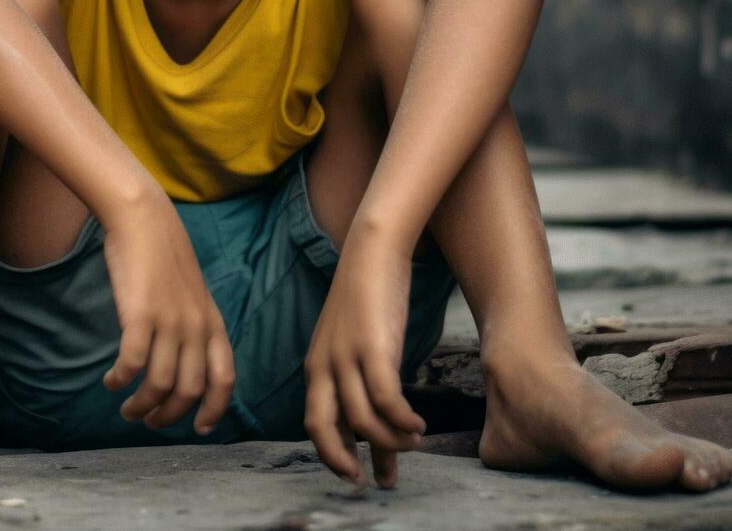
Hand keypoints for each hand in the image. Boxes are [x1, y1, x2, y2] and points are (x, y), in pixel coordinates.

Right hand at [99, 197, 235, 433]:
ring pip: (160, 385)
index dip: (215, 410)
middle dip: (170, 416)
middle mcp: (196, 326)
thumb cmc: (164, 256)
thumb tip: (184, 361)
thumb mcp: (193, 294)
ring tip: (127, 408)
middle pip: (190, 391)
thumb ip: (195, 325)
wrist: (145, 219)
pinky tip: (112, 380)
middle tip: (149, 421)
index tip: (199, 429)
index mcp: (212, 323)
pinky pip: (133, 363)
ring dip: (142, 406)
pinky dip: (121, 380)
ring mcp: (170, 321)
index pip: (225, 379)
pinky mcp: (140, 314)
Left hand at [303, 233, 425, 487]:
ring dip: (390, 441)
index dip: (332, 454)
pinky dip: (403, 420)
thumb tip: (374, 414)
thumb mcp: (352, 340)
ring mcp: (347, 356)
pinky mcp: (374, 347)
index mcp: (315, 366)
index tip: (355, 474)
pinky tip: (417, 424)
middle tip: (375, 480)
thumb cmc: (368, 297)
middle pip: (323, 428)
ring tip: (412, 442)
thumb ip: (355, 376)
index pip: (314, 423)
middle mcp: (324, 365)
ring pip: (362, 419)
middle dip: (345, 460)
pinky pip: (387, 399)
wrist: (372, 251)